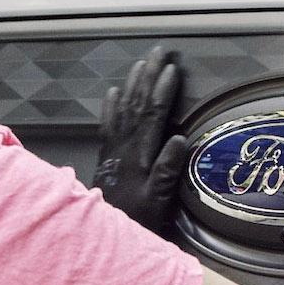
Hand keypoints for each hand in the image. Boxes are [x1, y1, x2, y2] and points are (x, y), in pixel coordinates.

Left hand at [94, 46, 190, 235]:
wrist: (102, 232)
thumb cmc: (137, 219)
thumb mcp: (158, 201)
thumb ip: (168, 170)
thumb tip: (181, 138)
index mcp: (140, 153)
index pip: (153, 114)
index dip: (162, 90)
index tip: (172, 69)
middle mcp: (125, 146)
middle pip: (137, 103)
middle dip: (148, 76)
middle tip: (158, 52)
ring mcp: (114, 149)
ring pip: (123, 108)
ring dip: (132, 84)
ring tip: (140, 63)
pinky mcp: (106, 155)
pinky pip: (107, 124)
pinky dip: (111, 106)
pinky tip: (114, 92)